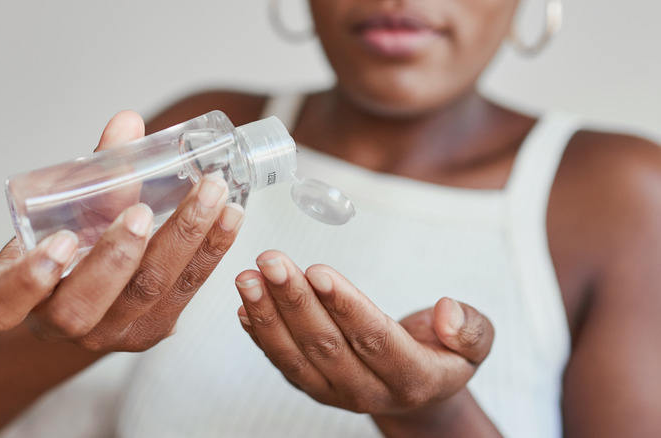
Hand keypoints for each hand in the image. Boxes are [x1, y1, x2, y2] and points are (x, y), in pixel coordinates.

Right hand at [0, 111, 245, 351]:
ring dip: (183, 241)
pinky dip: (210, 249)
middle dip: (119, 255)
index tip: (62, 241)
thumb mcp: (62, 208)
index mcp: (15, 298)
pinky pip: (185, 291)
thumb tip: (129, 122)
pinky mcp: (154, 327)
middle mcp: (60, 325)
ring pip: (147, 295)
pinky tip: (230, 215)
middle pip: (86, 304)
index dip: (32, 277)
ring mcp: (112, 333)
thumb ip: (91, 173)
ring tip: (210, 195)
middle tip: (143, 211)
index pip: (6, 303)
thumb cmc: (66, 243)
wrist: (86, 292)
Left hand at [235, 250, 493, 421]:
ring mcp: (334, 392)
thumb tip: (446, 312)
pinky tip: (245, 303)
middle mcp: (368, 391)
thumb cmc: (443, 354)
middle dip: (294, 299)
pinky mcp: (312, 386)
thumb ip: (471, 329)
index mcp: (412, 378)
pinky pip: (281, 362)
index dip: (346, 306)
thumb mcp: (476, 343)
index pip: (374, 339)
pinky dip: (260, 333)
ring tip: (248, 277)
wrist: (417, 392)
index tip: (319, 270)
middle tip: (270, 260)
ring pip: (295, 354)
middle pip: (326, 344)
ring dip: (267, 314)